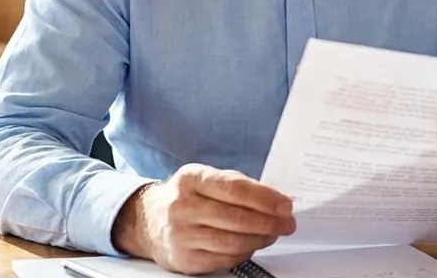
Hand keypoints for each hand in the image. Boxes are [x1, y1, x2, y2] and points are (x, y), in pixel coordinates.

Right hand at [112, 163, 295, 274]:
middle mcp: (183, 206)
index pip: (234, 188)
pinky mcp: (185, 258)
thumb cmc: (187, 197)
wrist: (148, 220)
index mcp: (191, 179)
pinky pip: (225, 258)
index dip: (265, 198)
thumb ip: (238, 186)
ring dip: (261, 239)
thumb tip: (276, 200)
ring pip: (233, 241)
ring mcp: (181, 234)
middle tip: (287, 223)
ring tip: (273, 234)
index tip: (285, 205)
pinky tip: (252, 244)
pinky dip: (245, 252)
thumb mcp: (205, 179)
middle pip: (237, 218)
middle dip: (270, 222)